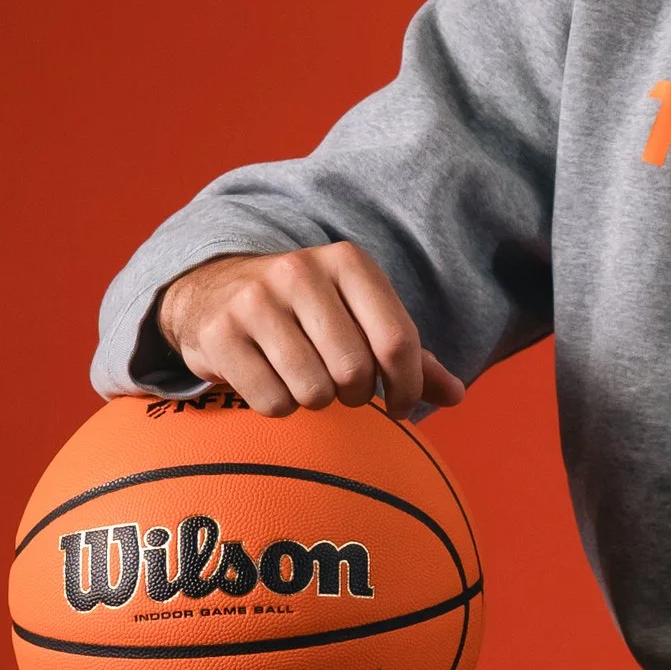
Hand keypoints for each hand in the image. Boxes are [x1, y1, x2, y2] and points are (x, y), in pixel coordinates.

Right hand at [157, 243, 462, 420]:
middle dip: (356, 396)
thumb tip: (457, 395)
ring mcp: (256, 300)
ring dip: (316, 401)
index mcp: (348, 262)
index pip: (398, 342)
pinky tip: (269, 380)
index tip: (400, 405)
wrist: (213, 292)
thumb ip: (410, 355)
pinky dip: (278, 406)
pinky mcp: (220, 334)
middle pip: (355, 373)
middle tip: (343, 388)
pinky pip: (273, 403)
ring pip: (314, 392)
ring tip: (304, 379)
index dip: (408, 388)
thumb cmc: (307, 315)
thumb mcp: (360, 317)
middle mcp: (300, 271)